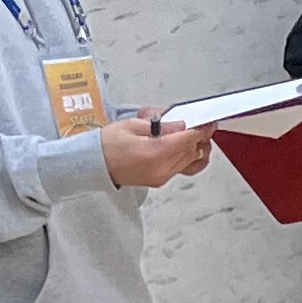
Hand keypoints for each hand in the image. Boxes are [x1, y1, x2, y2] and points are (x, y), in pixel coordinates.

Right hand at [100, 113, 215, 189]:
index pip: (189, 139)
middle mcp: (162, 168)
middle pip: (194, 150)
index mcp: (156, 153)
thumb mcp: (133, 125)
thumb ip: (162, 125)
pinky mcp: (160, 180)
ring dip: (195, 147)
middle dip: (200, 136)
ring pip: (191, 161)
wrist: (92, 165)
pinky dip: (188, 157)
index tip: (209, 122)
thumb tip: (182, 125)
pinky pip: (182, 168)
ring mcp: (162, 177)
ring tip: (191, 135)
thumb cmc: (106, 145)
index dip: (202, 129)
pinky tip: (185, 148)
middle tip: (200, 124)